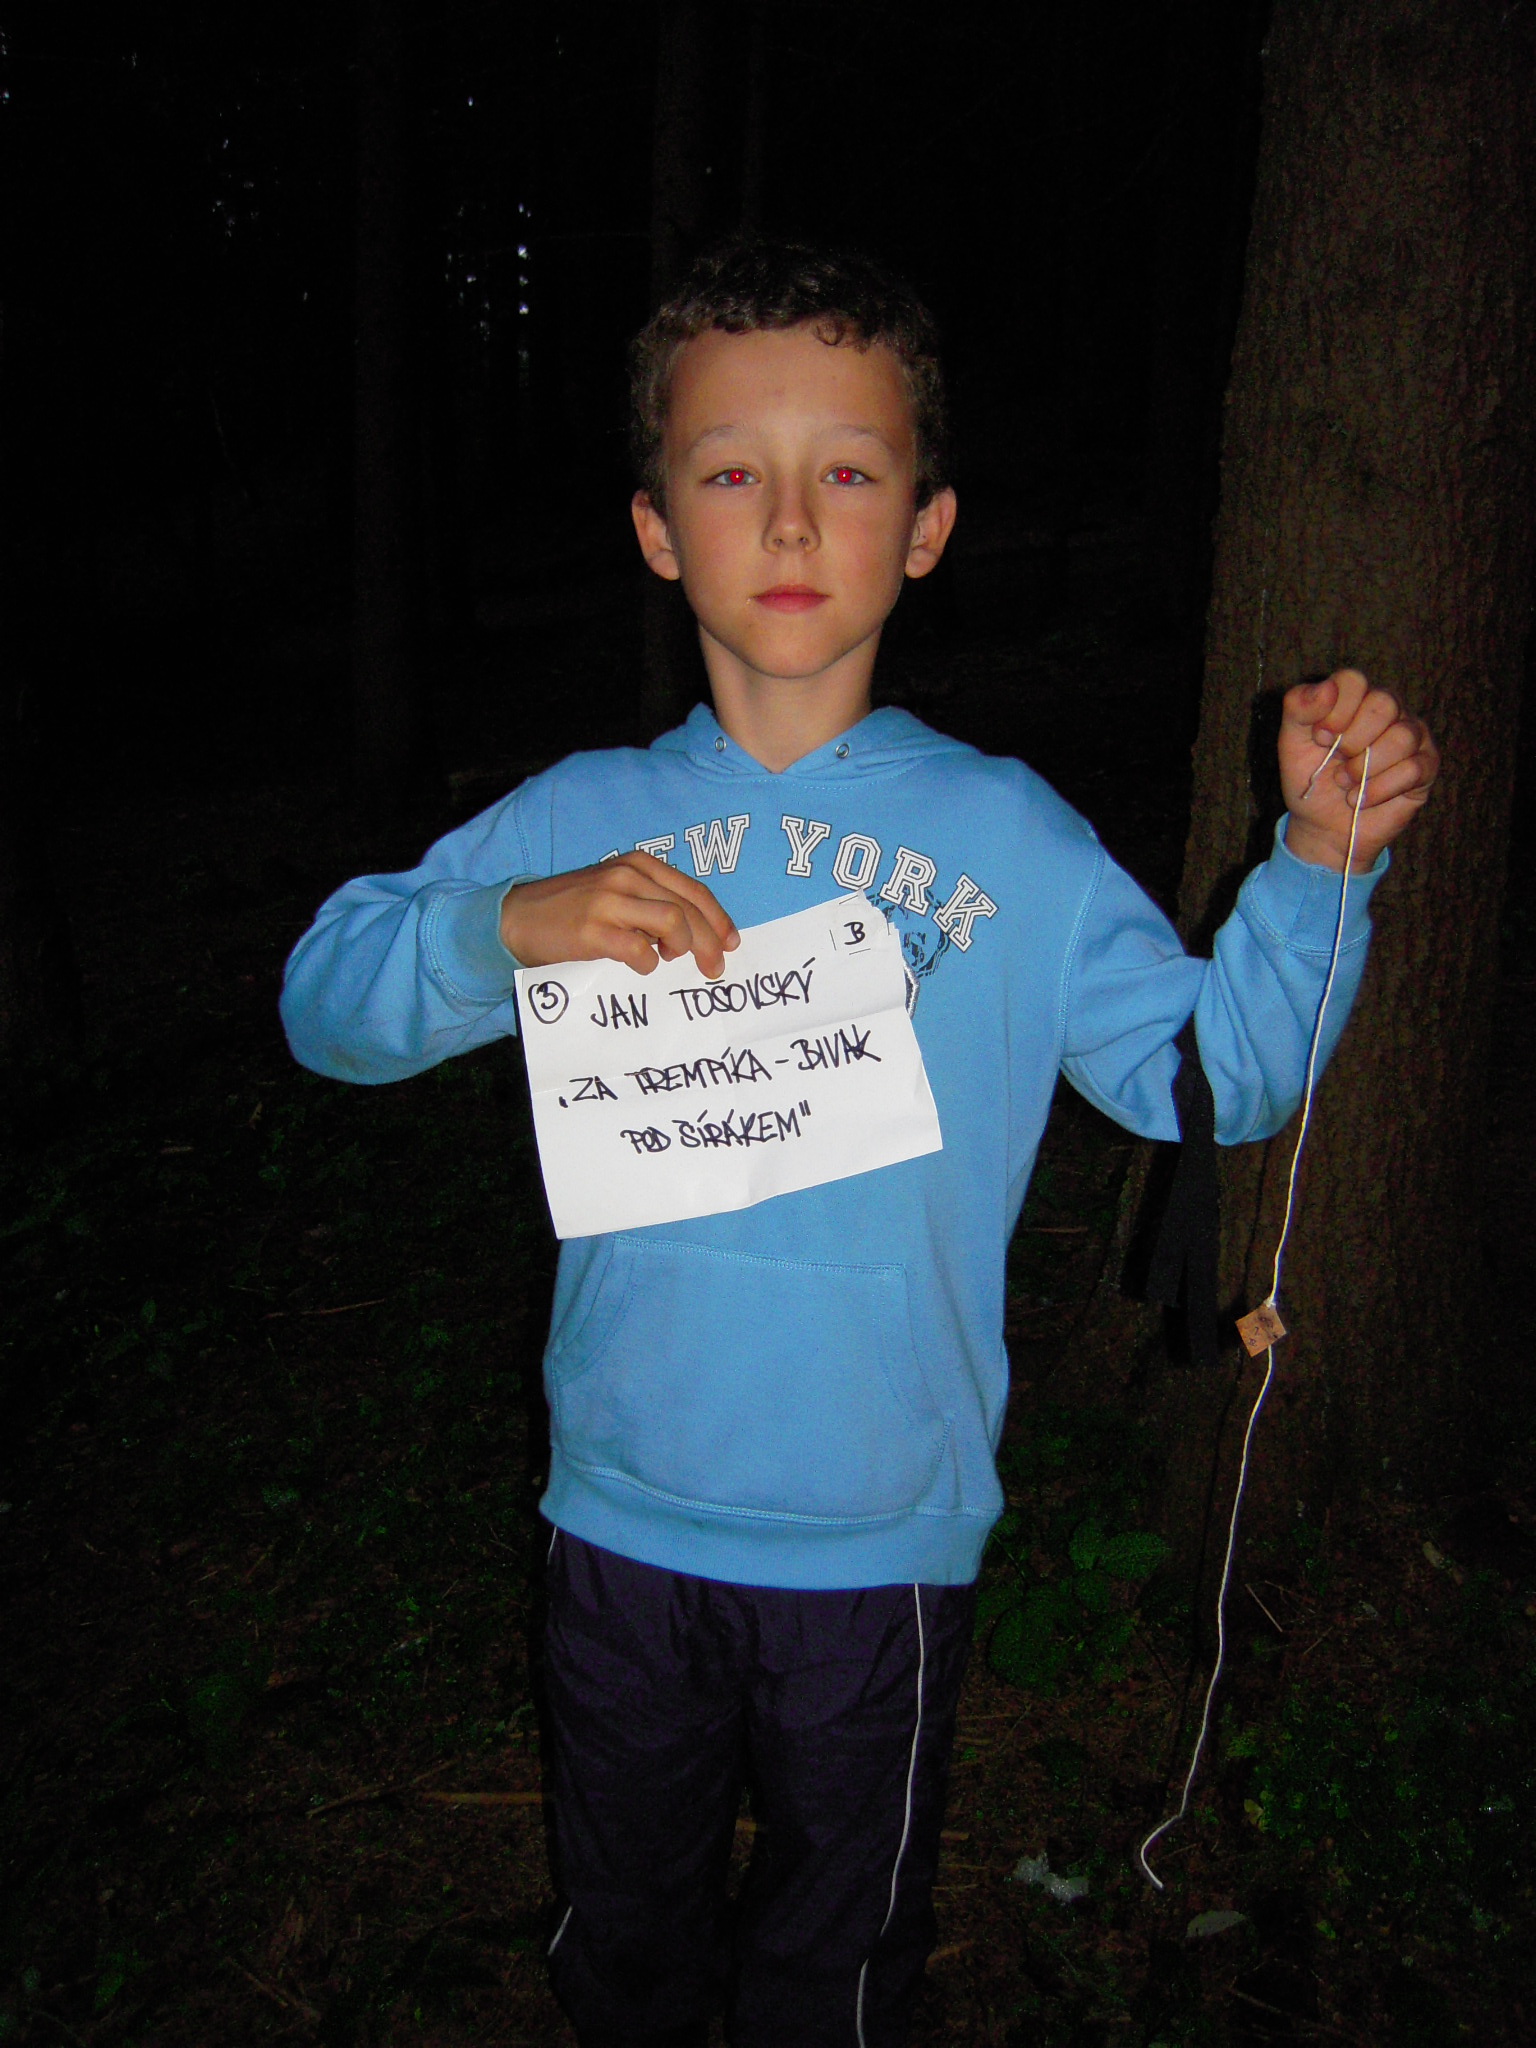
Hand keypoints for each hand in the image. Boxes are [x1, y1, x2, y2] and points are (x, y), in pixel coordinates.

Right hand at [499, 850, 739, 978]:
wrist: (518, 917)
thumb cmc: (572, 909)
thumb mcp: (614, 891)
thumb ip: (649, 902)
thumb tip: (692, 935)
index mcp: (637, 865)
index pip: (693, 890)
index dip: (718, 919)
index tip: (731, 942)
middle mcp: (626, 876)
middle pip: (688, 908)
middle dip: (711, 941)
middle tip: (715, 968)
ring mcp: (609, 902)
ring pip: (672, 922)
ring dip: (684, 947)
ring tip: (673, 960)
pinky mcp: (593, 931)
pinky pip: (639, 950)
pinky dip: (648, 963)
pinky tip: (641, 965)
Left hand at [1279, 670, 1438, 872]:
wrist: (1322, 826)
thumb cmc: (1310, 778)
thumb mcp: (1291, 742)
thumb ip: (1299, 707)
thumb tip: (1326, 687)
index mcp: (1356, 698)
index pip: (1354, 680)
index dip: (1335, 711)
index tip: (1320, 738)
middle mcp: (1389, 711)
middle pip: (1384, 704)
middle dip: (1351, 740)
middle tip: (1336, 762)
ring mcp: (1412, 736)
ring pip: (1401, 737)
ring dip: (1364, 768)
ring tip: (1346, 783)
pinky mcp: (1426, 767)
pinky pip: (1413, 769)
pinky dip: (1379, 789)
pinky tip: (1361, 799)